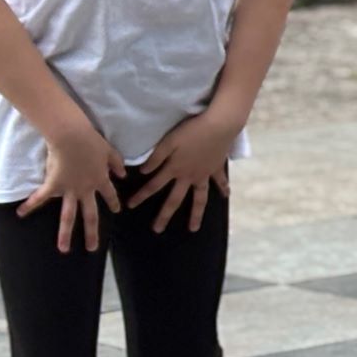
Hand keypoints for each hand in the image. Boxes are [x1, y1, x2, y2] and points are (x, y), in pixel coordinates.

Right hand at [22, 122, 124, 253]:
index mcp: (101, 181)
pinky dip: (30, 205)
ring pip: (68, 216)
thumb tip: (123, 175)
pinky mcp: (53, 184)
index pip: (110, 195)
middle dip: (91, 233)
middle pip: (91, 215)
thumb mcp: (110, 151)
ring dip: (65, 234)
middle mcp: (86, 190)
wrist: (72, 137)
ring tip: (63, 249)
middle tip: (92, 248)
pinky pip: (40, 197)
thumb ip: (117, 164)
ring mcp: (69, 190)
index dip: (114, 203)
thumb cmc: (92, 141)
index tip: (117, 210)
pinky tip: (20, 213)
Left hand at [127, 111, 238, 232]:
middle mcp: (188, 176)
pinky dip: (223, 189)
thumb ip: (156, 158)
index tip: (130, 206)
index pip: (153, 185)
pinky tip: (226, 196)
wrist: (218, 126)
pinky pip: (220, 181)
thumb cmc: (191, 131)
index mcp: (174, 169)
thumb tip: (144, 172)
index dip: (141, 196)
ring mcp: (204, 175)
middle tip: (158, 229)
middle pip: (175, 199)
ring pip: (199, 199)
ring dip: (196, 214)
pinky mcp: (216, 168)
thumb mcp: (168, 141)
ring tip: (193, 228)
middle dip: (165, 215)